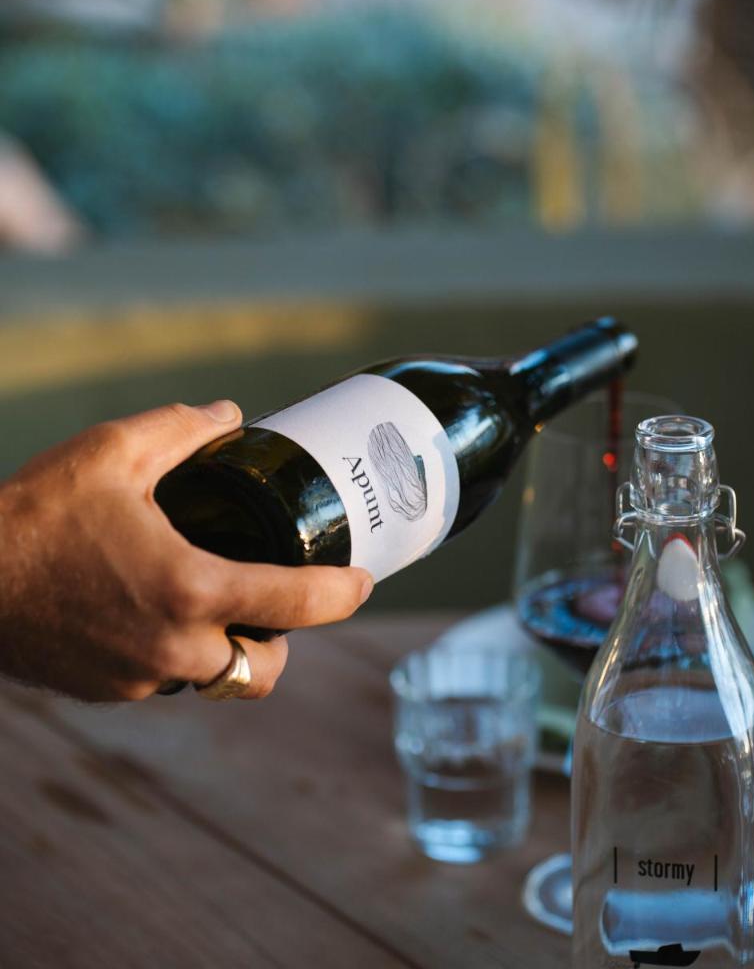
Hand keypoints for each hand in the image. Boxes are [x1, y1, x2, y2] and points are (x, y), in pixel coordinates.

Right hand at [0, 401, 372, 701]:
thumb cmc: (34, 515)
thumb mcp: (114, 451)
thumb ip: (184, 430)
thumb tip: (230, 417)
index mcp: (190, 589)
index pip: (294, 604)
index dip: (341, 594)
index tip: (363, 583)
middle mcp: (173, 648)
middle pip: (263, 670)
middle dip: (281, 641)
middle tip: (273, 598)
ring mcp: (138, 679)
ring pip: (212, 676)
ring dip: (225, 645)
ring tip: (207, 595)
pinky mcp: (107, 691)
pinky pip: (163, 677)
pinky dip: (174, 649)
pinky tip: (148, 607)